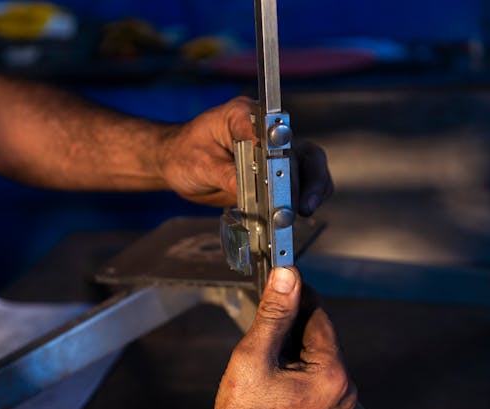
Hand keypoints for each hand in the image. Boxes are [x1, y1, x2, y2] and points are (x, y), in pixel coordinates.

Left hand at [157, 97, 332, 212]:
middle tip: (301, 205)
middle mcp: (264, 130)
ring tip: (306, 209)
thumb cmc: (183, 155)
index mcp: (243, 116)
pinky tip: (303, 210)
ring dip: (313, 188)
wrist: (175, 162)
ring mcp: (273, 151)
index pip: (272, 135)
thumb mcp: (200, 165)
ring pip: (309, 164)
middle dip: (305, 179)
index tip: (282, 176)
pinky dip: (305, 195)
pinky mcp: (274, 171)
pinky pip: (300, 181)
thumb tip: (254, 194)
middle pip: (300, 150)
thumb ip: (228, 176)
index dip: (282, 157)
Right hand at [198, 267, 356, 408]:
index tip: (282, 281)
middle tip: (261, 330)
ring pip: (314, 360)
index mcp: (332, 374)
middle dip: (290, 328)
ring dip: (290, 351)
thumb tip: (287, 278)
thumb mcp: (254, 356)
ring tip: (262, 363)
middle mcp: (341, 393)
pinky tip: (270, 382)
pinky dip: (293, 372)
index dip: (297, 296)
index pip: (319, 315)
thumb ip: (274, 313)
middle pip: (318, 338)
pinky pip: (312, 382)